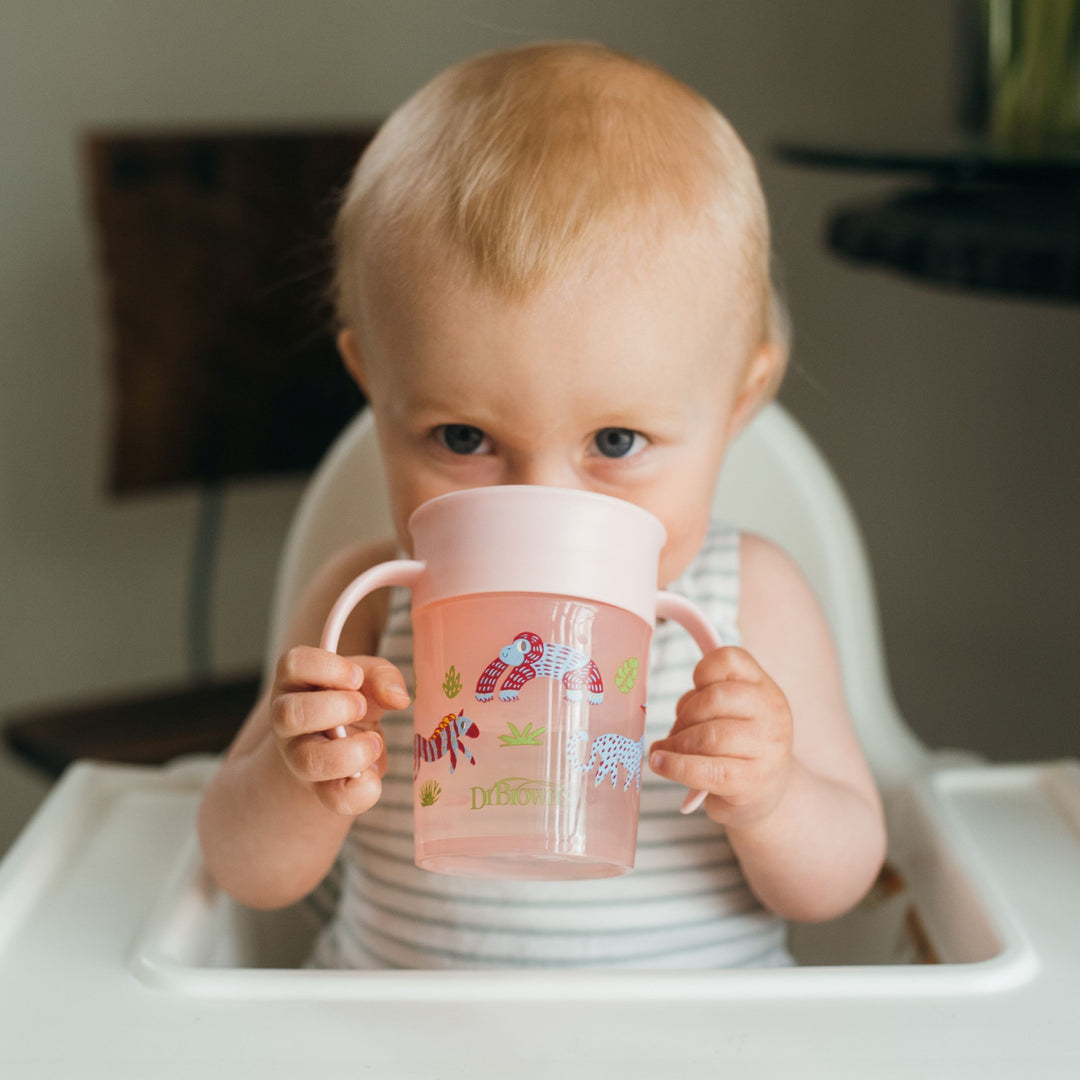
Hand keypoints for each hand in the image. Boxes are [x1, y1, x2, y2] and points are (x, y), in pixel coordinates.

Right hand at [270, 645, 409, 815]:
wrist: (343, 743)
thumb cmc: (351, 699)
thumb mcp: (367, 678)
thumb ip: (382, 677)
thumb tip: (398, 697)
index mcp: (296, 681)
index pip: (292, 664)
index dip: (326, 668)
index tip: (356, 677)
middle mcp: (287, 719)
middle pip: (290, 714)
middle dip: (335, 709)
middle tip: (362, 707)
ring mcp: (298, 757)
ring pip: (308, 761)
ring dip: (349, 752)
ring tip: (374, 742)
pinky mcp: (320, 789)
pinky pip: (334, 798)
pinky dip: (362, 790)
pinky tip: (373, 775)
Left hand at [648, 646, 792, 828]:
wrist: (766, 794)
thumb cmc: (739, 748)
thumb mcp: (735, 713)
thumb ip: (708, 700)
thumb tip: (671, 712)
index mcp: (764, 688)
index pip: (729, 659)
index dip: (701, 672)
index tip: (694, 693)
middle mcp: (771, 713)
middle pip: (714, 698)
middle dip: (684, 715)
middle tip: (674, 732)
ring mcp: (766, 748)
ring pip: (710, 735)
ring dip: (677, 743)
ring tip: (666, 750)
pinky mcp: (752, 781)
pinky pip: (706, 769)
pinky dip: (676, 766)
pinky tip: (661, 764)